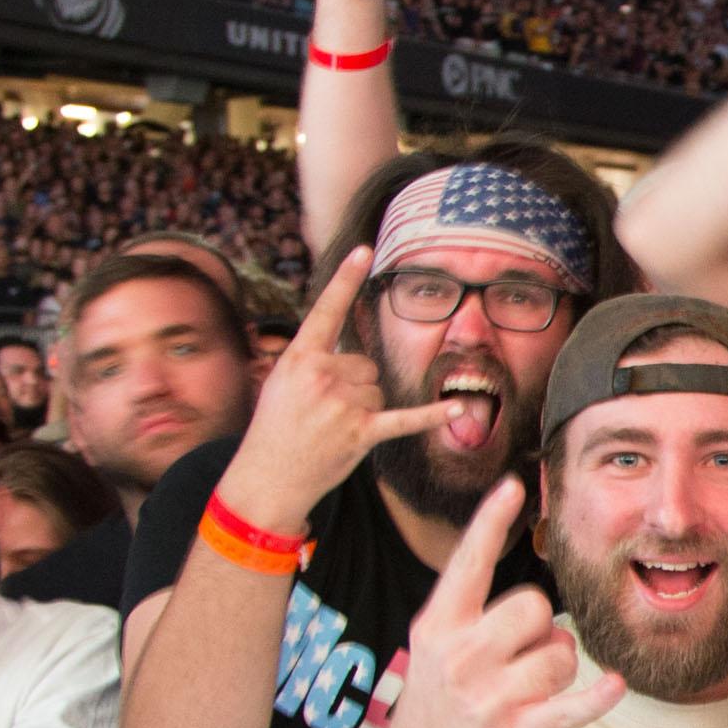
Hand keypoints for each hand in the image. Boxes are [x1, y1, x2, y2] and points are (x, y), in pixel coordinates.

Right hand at [221, 248, 444, 534]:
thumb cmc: (277, 428)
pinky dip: (433, 417)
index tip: (365, 249)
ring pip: (378, 390)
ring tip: (334, 427)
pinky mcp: (362, 433)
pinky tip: (460, 408)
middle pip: (365, 364)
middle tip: (323, 412)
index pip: (327, 311)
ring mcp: (342, 404)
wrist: (267, 477)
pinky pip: (405, 418)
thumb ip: (315, 361)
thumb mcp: (282, 383)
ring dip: (365, 408)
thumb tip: (355, 356)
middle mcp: (322, 375)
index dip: (346, 279)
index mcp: (299, 357)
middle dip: (353, 386)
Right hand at [366, 477, 623, 727]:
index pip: (468, 564)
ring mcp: (487, 696)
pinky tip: (613, 686)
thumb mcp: (434, 654)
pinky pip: (568, 705)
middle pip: (532, 606)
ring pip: (559, 655)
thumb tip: (540, 611)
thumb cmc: (438, 708)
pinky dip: (595, 698)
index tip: (513, 486)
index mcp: (439, 627)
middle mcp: (460, 656)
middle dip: (540, 630)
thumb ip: (473, 620)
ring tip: (526, 694)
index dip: (490, 522)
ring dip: (558, 673)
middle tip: (519, 660)